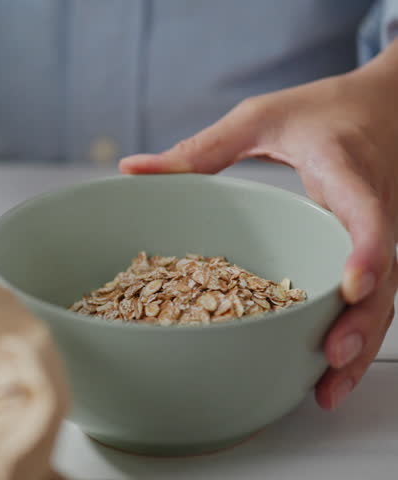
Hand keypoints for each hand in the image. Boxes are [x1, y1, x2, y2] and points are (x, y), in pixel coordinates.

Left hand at [121, 41, 397, 410]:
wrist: (390, 103)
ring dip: (359, 342)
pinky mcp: (375, 249)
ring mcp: (382, 233)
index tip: (353, 285)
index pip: (367, 212)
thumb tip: (130, 169)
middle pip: (383, 273)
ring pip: (384, 296)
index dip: (366, 249)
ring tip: (326, 390)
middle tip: (330, 356)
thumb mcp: (260, 118)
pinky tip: (328, 369)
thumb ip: (201, 149)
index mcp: (346, 170)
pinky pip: (375, 295)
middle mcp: (375, 207)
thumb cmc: (321, 109)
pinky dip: (355, 331)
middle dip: (360, 319)